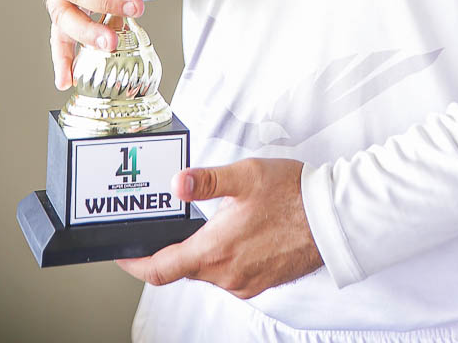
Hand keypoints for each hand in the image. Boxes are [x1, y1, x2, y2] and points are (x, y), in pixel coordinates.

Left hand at [115, 159, 323, 297]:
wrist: (332, 219)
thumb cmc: (294, 195)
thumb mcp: (246, 175)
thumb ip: (207, 180)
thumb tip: (177, 183)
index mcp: (216, 250)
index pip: (160, 269)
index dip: (136, 263)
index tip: (124, 254)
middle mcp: (227, 275)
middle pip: (183, 269)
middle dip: (172, 249)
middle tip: (170, 225)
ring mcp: (244, 282)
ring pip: (208, 271)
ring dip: (202, 251)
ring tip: (213, 221)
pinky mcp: (260, 282)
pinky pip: (230, 273)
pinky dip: (224, 256)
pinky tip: (239, 233)